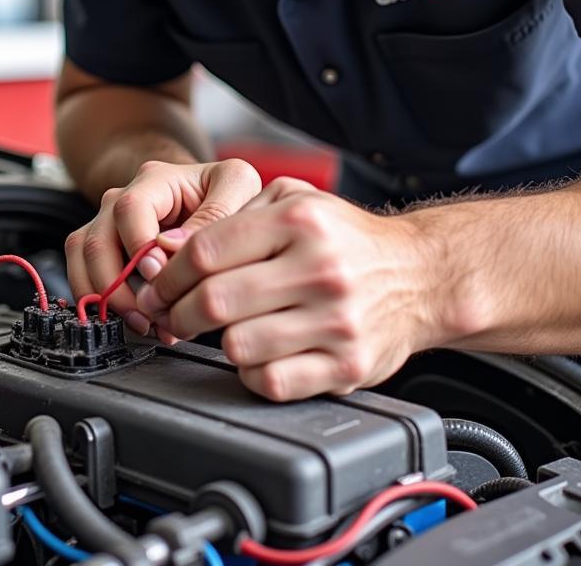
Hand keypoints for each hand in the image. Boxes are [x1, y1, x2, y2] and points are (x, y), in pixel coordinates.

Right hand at [65, 159, 261, 334]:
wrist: (204, 193)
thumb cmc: (222, 190)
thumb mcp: (237, 185)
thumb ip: (217, 211)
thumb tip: (174, 247)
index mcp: (155, 180)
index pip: (130, 209)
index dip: (139, 246)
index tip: (159, 275)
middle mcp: (122, 198)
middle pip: (98, 240)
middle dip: (120, 285)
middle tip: (152, 313)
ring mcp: (107, 222)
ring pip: (83, 258)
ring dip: (107, 297)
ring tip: (144, 322)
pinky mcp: (103, 245)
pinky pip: (81, 270)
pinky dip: (100, 300)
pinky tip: (132, 319)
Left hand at [135, 177, 441, 399]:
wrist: (422, 275)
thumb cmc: (346, 238)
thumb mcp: (295, 199)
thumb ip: (234, 214)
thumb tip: (168, 246)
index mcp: (300, 221)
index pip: (206, 251)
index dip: (170, 274)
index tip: (159, 285)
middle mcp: (319, 268)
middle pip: (214, 301)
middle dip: (178, 312)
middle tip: (172, 314)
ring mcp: (336, 321)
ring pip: (237, 345)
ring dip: (217, 342)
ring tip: (223, 330)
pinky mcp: (348, 366)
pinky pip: (271, 381)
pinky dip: (251, 372)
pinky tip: (258, 354)